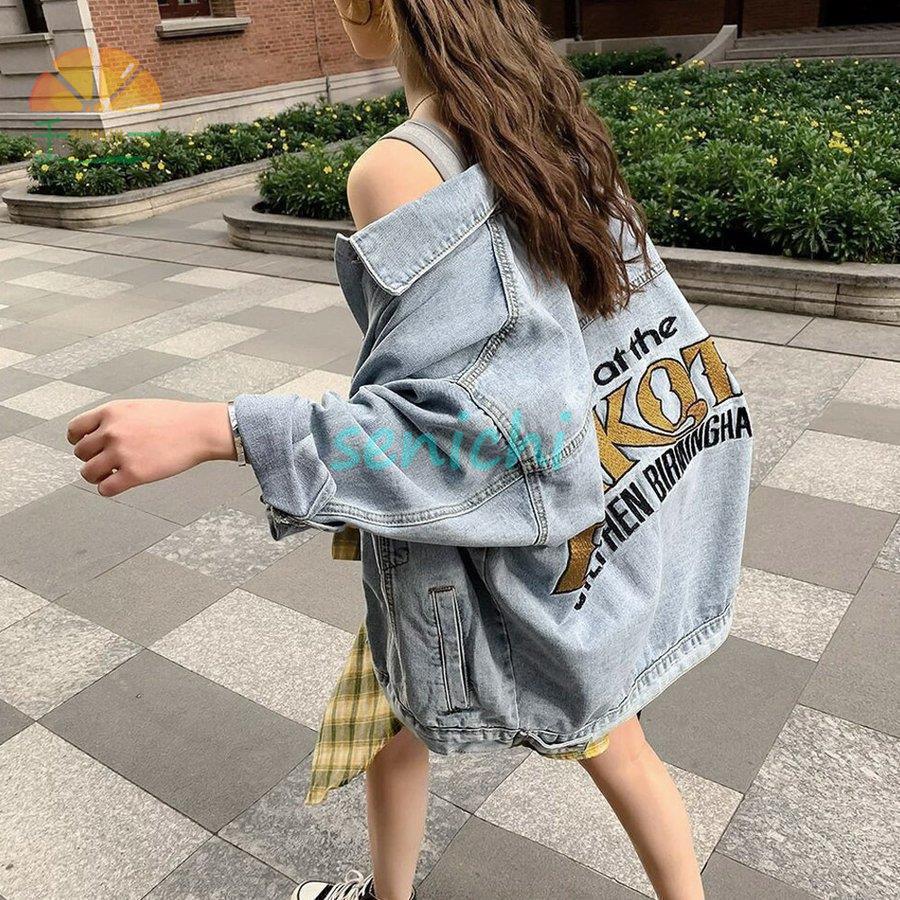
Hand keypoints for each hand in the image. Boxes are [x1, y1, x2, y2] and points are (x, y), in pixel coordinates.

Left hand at [67, 398, 235, 496]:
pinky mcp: (134, 474)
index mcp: (111, 412)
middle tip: (107, 462)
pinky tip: (120, 484)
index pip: (74, 429)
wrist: (200, 429)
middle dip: (92, 458)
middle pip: (80, 453)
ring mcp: (121, 454)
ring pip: (88, 473)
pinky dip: (109, 489)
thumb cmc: (176, 418)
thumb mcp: (138, 407)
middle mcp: (111, 432)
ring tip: (111, 475)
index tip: (88, 447)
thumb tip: (97, 435)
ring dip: (97, 476)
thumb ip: (115, 418)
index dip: (78, 440)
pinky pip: (105, 489)